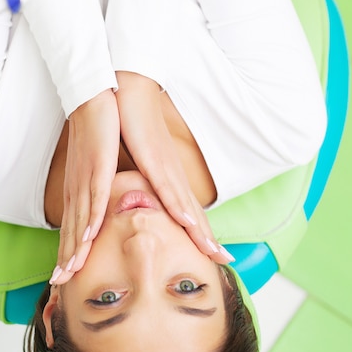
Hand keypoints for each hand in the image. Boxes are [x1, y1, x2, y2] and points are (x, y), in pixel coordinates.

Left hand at [52, 89, 119, 284]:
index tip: (67, 275)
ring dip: (76, 248)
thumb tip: (114, 201)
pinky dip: (93, 219)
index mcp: (83, 188)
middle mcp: (80, 188)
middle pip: (74, 230)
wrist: (96, 95)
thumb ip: (106, 186)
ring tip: (70, 273)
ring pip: (81, 221)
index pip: (76, 226)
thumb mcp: (103, 165)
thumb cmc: (101, 130)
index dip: (72, 251)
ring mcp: (87, 179)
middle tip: (60, 285)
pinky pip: (96, 198)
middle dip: (67, 259)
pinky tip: (91, 237)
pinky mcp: (97, 168)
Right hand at [116, 72, 232, 264]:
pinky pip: (165, 188)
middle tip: (225, 261)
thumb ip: (141, 181)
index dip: (199, 234)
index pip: (186, 211)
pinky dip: (177, 207)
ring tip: (214, 253)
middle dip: (207, 240)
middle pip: (193, 214)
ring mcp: (164, 167)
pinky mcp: (153, 159)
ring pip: (185, 207)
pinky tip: (189, 223)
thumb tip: (141, 199)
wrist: (126, 89)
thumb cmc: (130, 124)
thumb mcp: (137, 161)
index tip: (214, 254)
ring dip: (199, 232)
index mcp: (167, 177)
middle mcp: (171, 175)